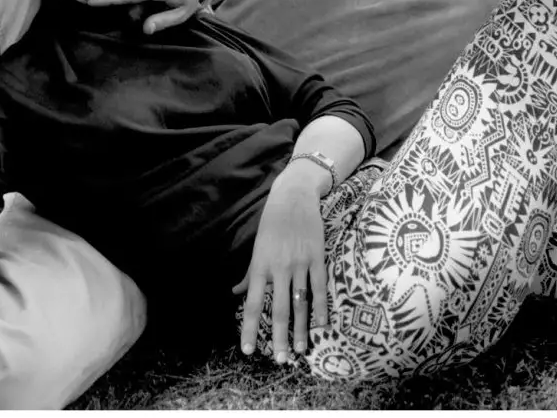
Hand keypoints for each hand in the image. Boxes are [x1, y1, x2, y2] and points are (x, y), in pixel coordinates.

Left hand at [233, 168, 327, 362]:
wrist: (294, 197)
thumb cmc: (272, 223)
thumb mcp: (257, 247)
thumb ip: (249, 274)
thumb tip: (235, 292)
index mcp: (261, 265)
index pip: (254, 303)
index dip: (250, 328)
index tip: (248, 350)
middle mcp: (279, 267)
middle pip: (279, 309)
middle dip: (279, 337)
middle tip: (281, 360)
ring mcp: (299, 262)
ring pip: (300, 303)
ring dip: (301, 329)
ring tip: (301, 350)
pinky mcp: (317, 256)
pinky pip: (319, 287)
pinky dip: (321, 307)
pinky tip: (321, 325)